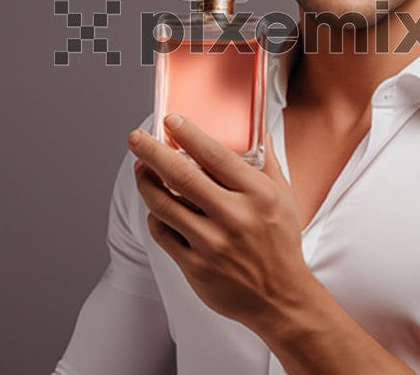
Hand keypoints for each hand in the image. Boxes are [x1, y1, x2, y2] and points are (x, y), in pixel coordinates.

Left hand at [127, 114, 312, 329]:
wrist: (280, 297)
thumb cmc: (281, 242)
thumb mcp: (284, 197)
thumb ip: (268, 163)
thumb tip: (258, 131)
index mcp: (258, 195)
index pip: (216, 156)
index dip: (189, 135)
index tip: (171, 121)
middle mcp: (234, 217)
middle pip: (181, 176)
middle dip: (152, 153)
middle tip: (136, 139)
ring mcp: (212, 244)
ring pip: (164, 205)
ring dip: (146, 183)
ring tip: (141, 170)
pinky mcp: (195, 267)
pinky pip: (163, 234)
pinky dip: (156, 216)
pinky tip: (159, 208)